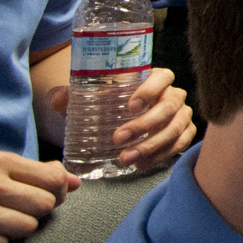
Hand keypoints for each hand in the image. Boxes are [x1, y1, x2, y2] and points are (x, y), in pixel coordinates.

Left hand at [47, 67, 194, 167]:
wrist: (126, 116)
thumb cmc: (110, 102)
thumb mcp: (90, 95)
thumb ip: (72, 94)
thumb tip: (58, 99)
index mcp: (156, 78)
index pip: (163, 77)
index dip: (150, 90)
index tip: (130, 106)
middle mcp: (173, 94)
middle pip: (169, 106)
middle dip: (144, 125)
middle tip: (118, 138)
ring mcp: (182, 114)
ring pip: (175, 128)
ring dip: (151, 145)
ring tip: (126, 158)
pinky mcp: (184, 133)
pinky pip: (180, 145)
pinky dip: (162, 156)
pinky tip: (142, 164)